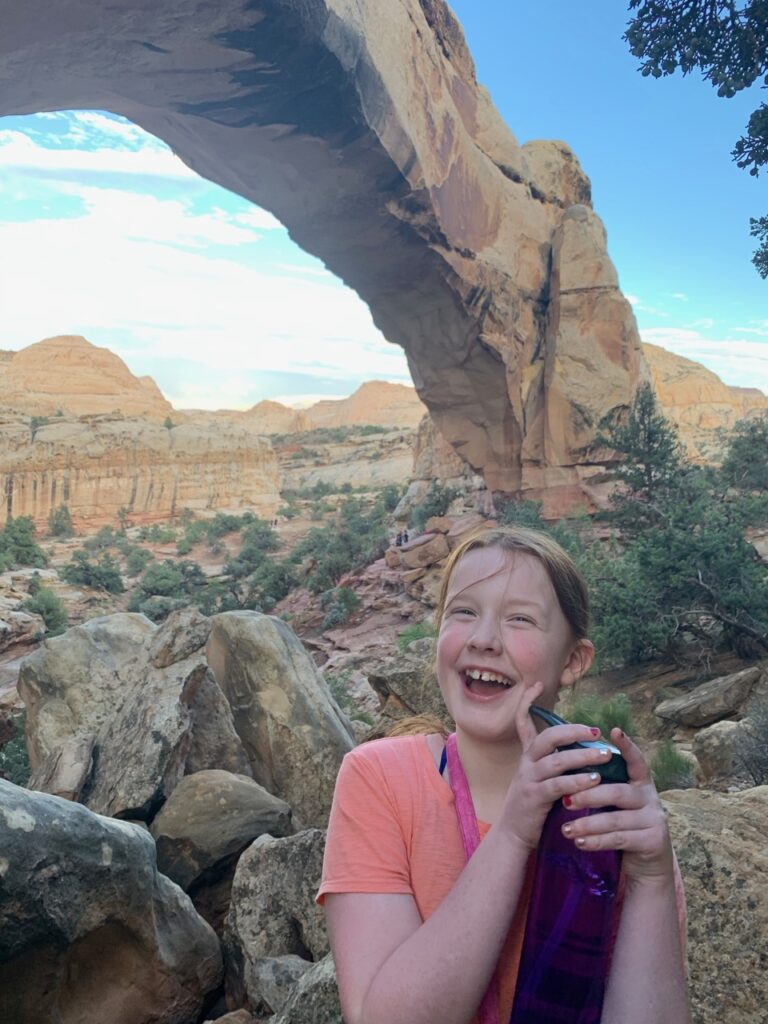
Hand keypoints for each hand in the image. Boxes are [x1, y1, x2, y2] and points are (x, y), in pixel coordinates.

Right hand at [498, 685, 622, 851]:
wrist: (513, 834)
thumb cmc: (533, 805)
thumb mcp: (539, 778)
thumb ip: (554, 762)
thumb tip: (582, 747)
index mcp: (528, 756)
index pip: (522, 721)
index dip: (527, 701)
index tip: (538, 684)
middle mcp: (526, 763)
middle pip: (547, 737)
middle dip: (573, 731)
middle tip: (596, 731)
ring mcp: (528, 780)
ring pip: (557, 760)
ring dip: (583, 756)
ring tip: (606, 755)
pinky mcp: (534, 798)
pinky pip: (558, 784)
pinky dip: (577, 781)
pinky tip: (595, 781)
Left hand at [557, 728, 673, 880]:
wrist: (647, 864)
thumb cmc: (624, 826)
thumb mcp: (617, 804)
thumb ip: (604, 786)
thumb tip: (571, 766)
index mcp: (642, 783)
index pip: (636, 760)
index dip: (627, 746)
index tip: (614, 730)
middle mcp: (650, 798)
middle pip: (617, 792)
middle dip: (588, 795)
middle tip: (565, 800)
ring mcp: (654, 820)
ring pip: (615, 819)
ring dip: (587, 824)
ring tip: (565, 829)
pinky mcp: (652, 841)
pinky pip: (619, 839)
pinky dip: (596, 841)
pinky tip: (579, 842)